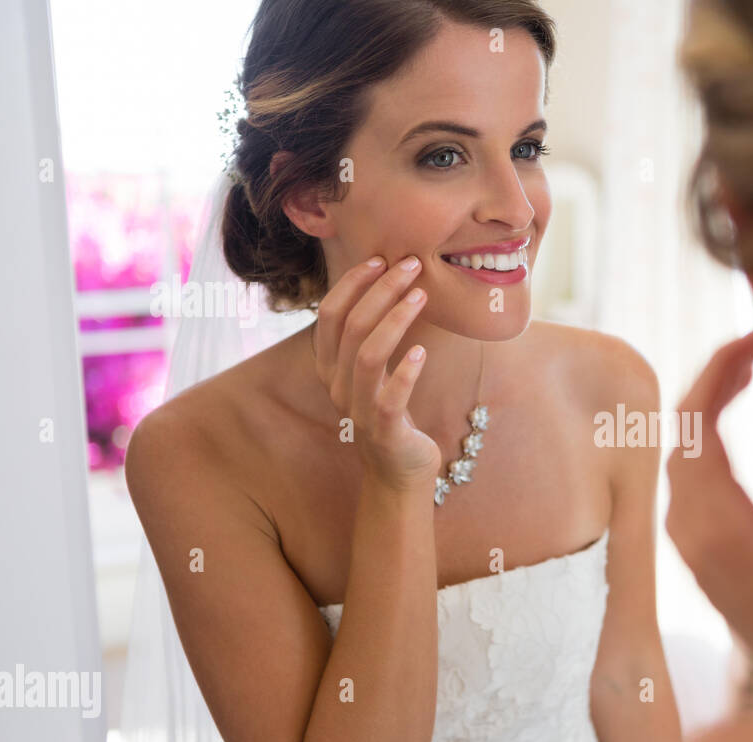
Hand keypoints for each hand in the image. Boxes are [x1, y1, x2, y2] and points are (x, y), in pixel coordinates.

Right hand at [313, 256, 440, 489]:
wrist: (398, 472)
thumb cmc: (391, 413)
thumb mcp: (374, 373)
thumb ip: (372, 337)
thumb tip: (391, 283)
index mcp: (330, 368)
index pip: (330, 314)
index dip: (351, 283)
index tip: (379, 258)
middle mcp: (337, 386)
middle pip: (351, 327)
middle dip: (380, 291)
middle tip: (410, 265)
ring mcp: (358, 410)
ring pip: (368, 357)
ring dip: (395, 321)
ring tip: (421, 296)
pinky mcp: (384, 432)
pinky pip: (390, 398)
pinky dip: (405, 373)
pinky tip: (422, 352)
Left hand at [665, 329, 752, 686]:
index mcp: (718, 527)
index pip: (695, 423)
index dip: (721, 369)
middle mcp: (689, 536)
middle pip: (680, 435)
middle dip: (714, 380)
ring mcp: (690, 550)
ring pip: (682, 459)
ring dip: (710, 410)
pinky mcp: (701, 559)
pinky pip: (690, 485)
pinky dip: (710, 443)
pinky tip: (744, 423)